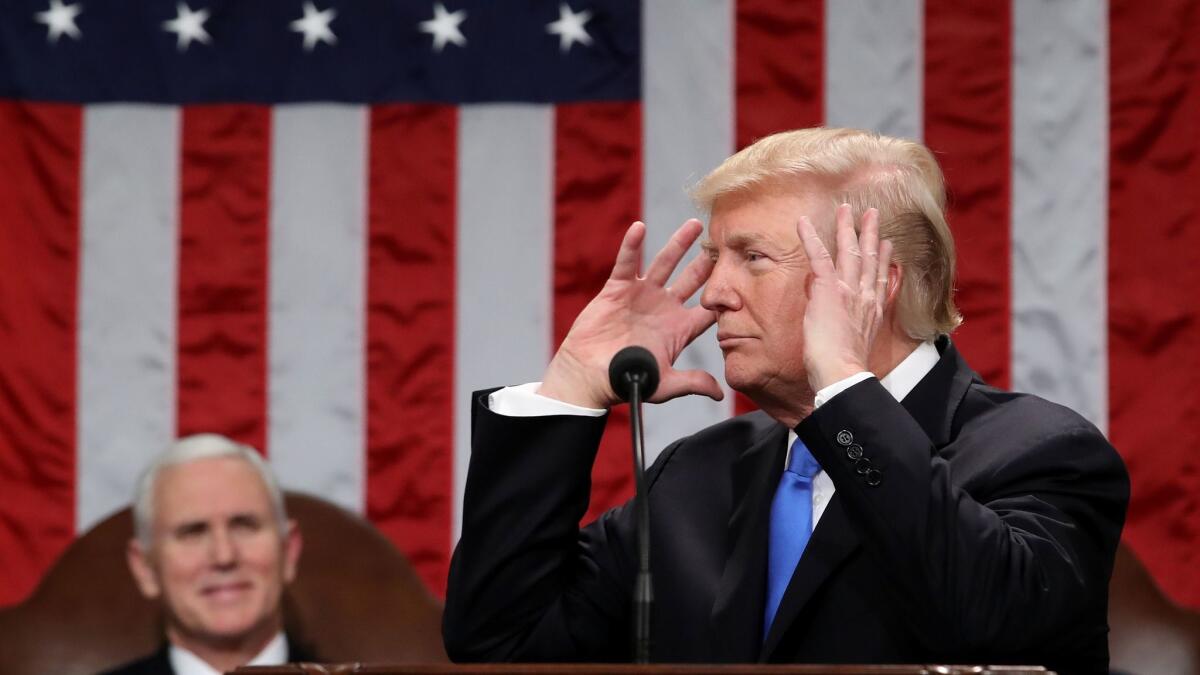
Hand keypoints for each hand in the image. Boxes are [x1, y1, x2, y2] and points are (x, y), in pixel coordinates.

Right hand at [538, 220, 723, 408]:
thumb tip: (720, 393)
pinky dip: (631, 245)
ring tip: (695, 225)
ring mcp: (641, 295)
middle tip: (725, 242)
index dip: (726, 295)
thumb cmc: (626, 382)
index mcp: (679, 328)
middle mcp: (664, 307)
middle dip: (708, 262)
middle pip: (692, 279)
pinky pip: (627, 263)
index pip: (709, 308)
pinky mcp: (618, 289)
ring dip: (678, 244)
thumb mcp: (665, 383)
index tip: (744, 277)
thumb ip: (693, 383)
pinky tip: (639, 228)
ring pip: (664, 264)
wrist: (590, 376)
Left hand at [797, 204, 893, 391]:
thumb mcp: (857, 345)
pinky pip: (818, 256)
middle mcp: (865, 296)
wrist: (842, 373)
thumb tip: (844, 320)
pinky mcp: (828, 289)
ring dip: (847, 228)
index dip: (884, 260)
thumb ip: (853, 327)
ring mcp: (848, 290)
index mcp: (872, 311)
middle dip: (871, 234)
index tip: (887, 245)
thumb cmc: (845, 368)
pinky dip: (810, 237)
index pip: (881, 279)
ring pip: (849, 251)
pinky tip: (802, 222)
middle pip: (870, 258)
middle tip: (873, 214)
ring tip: (847, 209)